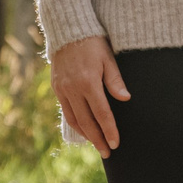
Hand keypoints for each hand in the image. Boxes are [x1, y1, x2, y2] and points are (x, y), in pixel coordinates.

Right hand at [50, 35, 129, 150]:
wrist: (68, 31)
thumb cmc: (93, 43)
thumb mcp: (108, 58)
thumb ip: (115, 80)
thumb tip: (125, 98)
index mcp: (88, 82)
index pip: (102, 113)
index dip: (109, 130)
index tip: (116, 143)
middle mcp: (73, 89)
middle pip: (87, 121)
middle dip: (98, 139)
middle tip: (107, 152)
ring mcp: (63, 89)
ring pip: (74, 119)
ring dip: (86, 135)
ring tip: (97, 145)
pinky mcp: (57, 88)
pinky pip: (66, 111)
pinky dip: (75, 123)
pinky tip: (84, 130)